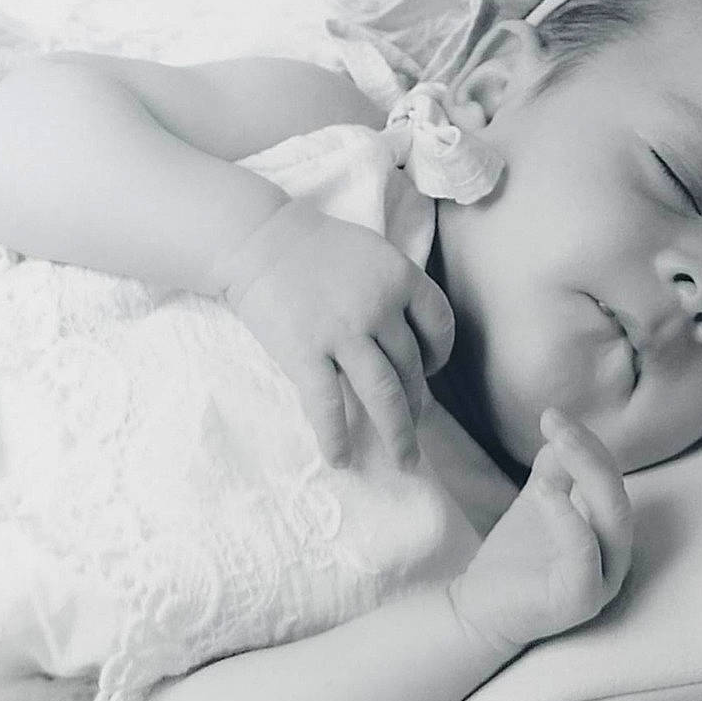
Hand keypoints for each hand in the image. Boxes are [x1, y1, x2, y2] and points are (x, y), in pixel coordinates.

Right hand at [214, 200, 453, 469]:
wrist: (260, 240)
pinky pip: (328, 406)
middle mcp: (380, 306)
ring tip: (405, 460)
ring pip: (385, 394)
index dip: (441, 353)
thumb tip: (413, 342)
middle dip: (418, 404)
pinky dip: (336, 437)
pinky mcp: (306, 353)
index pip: (440, 324)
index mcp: (401, 277)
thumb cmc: (318, 247)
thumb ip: (396, 291)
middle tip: (417, 428)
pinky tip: (341, 459)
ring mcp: (344, 332)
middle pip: (412, 367)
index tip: (432, 370)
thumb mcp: (374, 254)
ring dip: (398, 433)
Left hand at [448, 410, 632, 665]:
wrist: (479, 606)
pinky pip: (585, 552)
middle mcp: (615, 555)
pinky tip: (542, 490)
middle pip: (617, 494)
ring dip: (587, 471)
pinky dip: (568, 516)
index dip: (587, 442)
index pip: (611, 477)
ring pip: (613, 518)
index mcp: (608, 529)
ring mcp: (604, 579)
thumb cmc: (516, 554)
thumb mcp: (540, 498)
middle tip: (556, 423)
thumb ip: (556, 468)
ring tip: (557, 443)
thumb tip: (561, 427)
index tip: (551, 416)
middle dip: (591, 452)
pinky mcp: (582, 600)